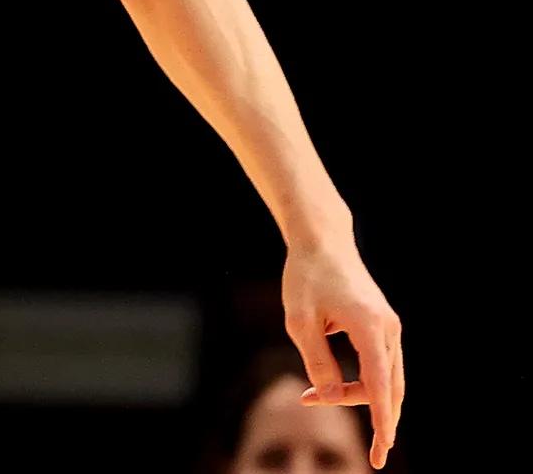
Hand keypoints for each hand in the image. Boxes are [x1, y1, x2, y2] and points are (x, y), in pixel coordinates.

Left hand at [283, 237, 402, 468]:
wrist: (323, 242)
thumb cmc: (306, 277)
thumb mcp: (300, 321)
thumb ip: (318, 362)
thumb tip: (333, 398)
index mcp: (369, 327)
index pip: (380, 386)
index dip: (380, 421)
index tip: (382, 450)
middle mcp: (389, 329)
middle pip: (388, 387)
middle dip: (371, 415)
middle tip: (339, 427)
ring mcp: (390, 327)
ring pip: (388, 378)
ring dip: (362, 396)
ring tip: (318, 397)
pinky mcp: (385, 325)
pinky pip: (383, 365)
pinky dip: (366, 382)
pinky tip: (342, 388)